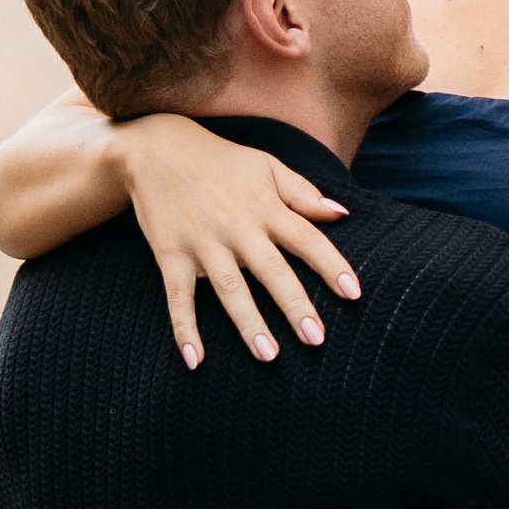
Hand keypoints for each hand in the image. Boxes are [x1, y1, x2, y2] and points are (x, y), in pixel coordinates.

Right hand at [119, 118, 360, 368]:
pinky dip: (184, 329)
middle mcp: (236, 226)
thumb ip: (303, 193)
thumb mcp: (266, 165)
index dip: (331, 266)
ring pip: (229, 289)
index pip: (306, 239)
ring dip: (249, 324)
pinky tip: (195, 360)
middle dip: (294, 306)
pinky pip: (179, 297)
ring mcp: (202, 243)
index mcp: (264, 206)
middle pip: (271, 271)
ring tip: (269, 356)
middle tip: (316, 340)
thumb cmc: (220, 160)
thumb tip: (342, 215)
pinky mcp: (170, 254)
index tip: (353, 294)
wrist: (155, 148)